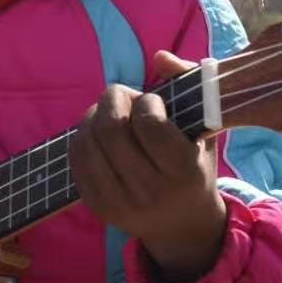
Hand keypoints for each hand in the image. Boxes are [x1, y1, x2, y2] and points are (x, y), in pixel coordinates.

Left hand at [71, 52, 227, 281]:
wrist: (182, 226)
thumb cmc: (194, 168)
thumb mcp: (205, 131)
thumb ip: (191, 87)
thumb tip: (161, 56)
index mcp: (182, 172)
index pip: (149, 124)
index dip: (146, 102)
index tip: (152, 101)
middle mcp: (150, 192)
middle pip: (111, 131)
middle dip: (112, 100)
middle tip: (121, 96)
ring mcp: (120, 203)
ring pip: (88, 143)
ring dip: (93, 115)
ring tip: (108, 112)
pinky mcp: (97, 207)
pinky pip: (76, 160)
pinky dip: (81, 136)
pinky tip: (96, 132)